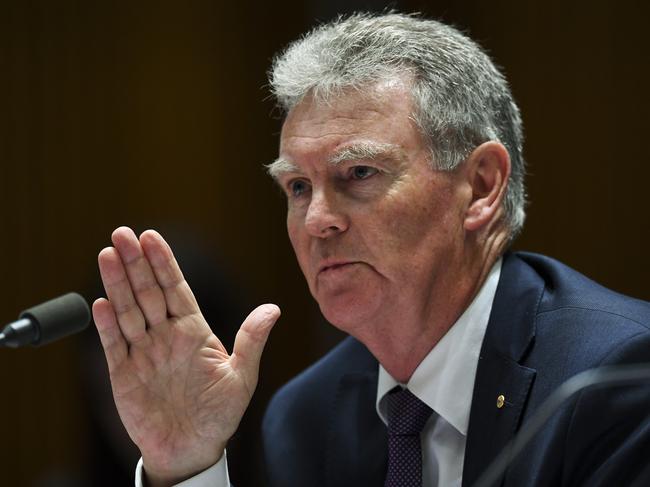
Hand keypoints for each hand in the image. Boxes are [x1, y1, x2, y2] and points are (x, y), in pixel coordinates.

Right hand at [92, 227, 279, 485]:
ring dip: (117, 283)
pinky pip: (114, 344)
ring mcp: (144, 352)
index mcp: (193, 331)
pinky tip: (101, 302)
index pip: (175, 288)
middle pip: (148, 292)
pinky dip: (106, 325)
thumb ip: (251, 340)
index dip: (164, 263)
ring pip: (128, 311)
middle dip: (136, 262)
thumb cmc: (219, 414)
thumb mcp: (241, 376)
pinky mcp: (124, 374)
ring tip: (107, 254)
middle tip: (122, 233)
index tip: (152, 237)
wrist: (192, 449)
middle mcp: (166, 336)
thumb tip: (273, 308)